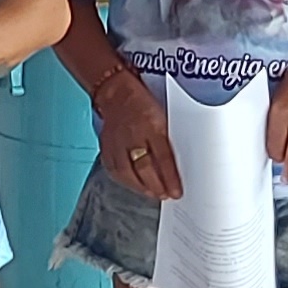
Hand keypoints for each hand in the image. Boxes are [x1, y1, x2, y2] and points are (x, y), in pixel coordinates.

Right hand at [92, 66, 181, 199]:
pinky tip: (134, 185)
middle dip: (156, 185)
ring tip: (152, 193)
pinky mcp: (106, 145)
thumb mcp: (164, 116)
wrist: (116, 92)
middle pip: (143, 166)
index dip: (170, 177)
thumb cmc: (143, 103)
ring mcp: (116, 140)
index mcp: (151, 124)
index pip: (162, 156)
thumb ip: (170, 138)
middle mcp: (133, 134)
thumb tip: (182, 162)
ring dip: (140, 186)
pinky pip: (113, 167)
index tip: (176, 192)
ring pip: (126, 170)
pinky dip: (124, 180)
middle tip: (166, 195)